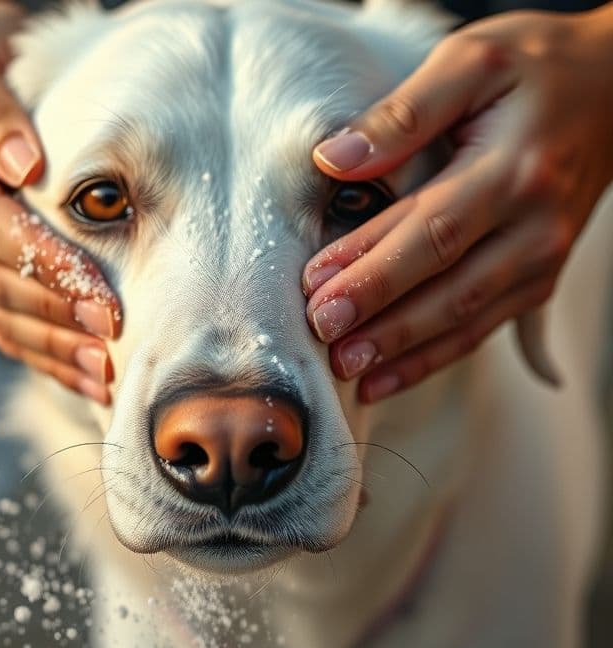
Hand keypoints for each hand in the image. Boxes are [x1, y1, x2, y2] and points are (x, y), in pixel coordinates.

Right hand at [0, 2, 119, 403]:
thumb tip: (26, 165)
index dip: (51, 273)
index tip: (104, 303)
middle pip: (0, 289)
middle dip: (60, 322)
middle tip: (114, 346)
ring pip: (1, 321)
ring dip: (55, 353)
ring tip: (105, 379)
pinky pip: (1, 330)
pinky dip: (43, 357)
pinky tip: (82, 378)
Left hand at [303, 5, 612, 402]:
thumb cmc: (535, 70)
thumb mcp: (471, 60)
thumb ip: (403, 113)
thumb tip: (334, 160)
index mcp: (513, 171)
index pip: (430, 229)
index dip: (371, 264)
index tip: (316, 289)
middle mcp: (533, 227)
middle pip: (448, 289)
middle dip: (382, 322)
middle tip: (326, 341)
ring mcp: (540, 261)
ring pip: (464, 322)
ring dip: (403, 353)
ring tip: (349, 374)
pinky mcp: (536, 280)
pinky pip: (481, 330)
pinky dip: (432, 358)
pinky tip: (387, 378)